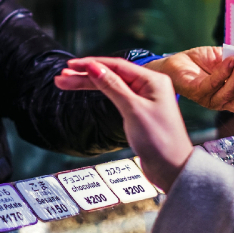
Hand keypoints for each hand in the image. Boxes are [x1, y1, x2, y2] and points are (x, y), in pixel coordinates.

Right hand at [54, 57, 192, 191]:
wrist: (172, 169)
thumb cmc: (159, 140)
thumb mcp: (133, 110)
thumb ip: (112, 86)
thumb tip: (94, 67)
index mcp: (152, 80)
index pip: (116, 65)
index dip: (91, 64)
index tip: (70, 66)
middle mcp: (148, 86)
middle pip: (111, 74)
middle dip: (85, 75)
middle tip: (61, 77)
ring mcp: (143, 99)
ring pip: (110, 85)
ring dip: (88, 84)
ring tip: (64, 83)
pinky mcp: (138, 111)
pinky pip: (115, 96)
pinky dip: (99, 93)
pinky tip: (86, 89)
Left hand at [145, 47, 233, 112]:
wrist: (177, 61)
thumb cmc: (202, 62)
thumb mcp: (227, 59)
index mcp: (233, 95)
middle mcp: (223, 101)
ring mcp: (209, 99)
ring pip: (229, 95)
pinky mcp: (196, 92)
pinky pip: (212, 85)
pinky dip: (223, 73)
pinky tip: (230, 61)